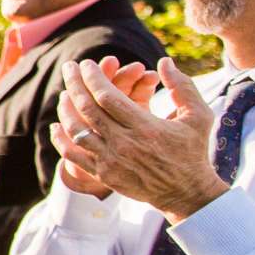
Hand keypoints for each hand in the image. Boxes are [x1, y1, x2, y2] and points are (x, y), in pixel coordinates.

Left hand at [52, 59, 226, 223]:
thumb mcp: (198, 116)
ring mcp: (111, 160)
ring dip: (66, 110)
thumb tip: (164, 62)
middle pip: (88, 109)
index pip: (108, 96)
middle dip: (75, 84)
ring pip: (77, 130)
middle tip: (68, 67)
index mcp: (146, 127)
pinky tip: (56, 126)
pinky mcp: (103, 174)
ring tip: (64, 94)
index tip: (86, 64)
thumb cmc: (193, 151)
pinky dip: (61, 140)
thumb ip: (183, 87)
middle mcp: (124, 143)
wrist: (186, 192)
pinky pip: (74, 156)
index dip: (93, 78)